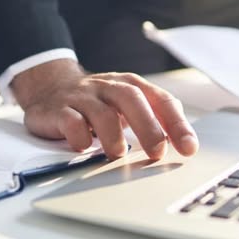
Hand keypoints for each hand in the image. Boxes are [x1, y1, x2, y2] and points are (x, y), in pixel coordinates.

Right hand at [11, 59, 198, 160]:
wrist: (50, 87)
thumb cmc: (99, 101)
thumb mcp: (129, 103)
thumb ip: (156, 116)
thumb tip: (185, 142)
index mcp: (132, 85)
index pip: (160, 100)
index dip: (177, 124)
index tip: (188, 148)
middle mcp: (109, 86)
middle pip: (132, 99)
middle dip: (148, 126)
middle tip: (157, 152)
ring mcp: (83, 97)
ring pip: (101, 112)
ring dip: (113, 135)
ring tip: (119, 153)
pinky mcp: (59, 110)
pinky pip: (70, 121)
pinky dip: (79, 135)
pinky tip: (84, 147)